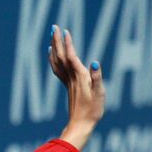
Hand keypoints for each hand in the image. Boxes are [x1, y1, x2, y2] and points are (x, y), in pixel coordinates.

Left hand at [49, 25, 104, 148]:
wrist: (81, 125)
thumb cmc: (93, 110)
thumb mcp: (100, 93)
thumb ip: (97, 77)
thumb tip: (95, 61)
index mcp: (79, 76)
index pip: (71, 56)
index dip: (68, 43)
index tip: (65, 30)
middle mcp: (71, 77)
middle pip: (61, 56)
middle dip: (57, 41)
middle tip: (53, 27)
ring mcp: (68, 82)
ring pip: (57, 61)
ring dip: (54, 48)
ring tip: (52, 37)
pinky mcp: (68, 86)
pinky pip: (57, 69)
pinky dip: (53, 60)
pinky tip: (52, 55)